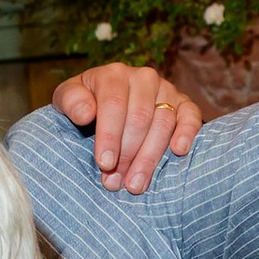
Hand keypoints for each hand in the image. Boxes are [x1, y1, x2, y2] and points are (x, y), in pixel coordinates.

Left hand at [47, 61, 204, 192]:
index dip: (109, 136)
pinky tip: (179, 151)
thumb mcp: (67, 98)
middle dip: (127, 154)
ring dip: (149, 157)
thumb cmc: (85, 102)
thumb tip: (86, 114)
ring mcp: (166, 89)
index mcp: (113, 74)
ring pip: (163, 123)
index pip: (113, 104)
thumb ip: (71, 102)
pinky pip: (190, 116)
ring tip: (135, 184)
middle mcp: (143, 78)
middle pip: (139, 118)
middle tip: (115, 182)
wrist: (105, 100)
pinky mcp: (183, 103)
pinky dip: (187, 133)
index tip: (104, 163)